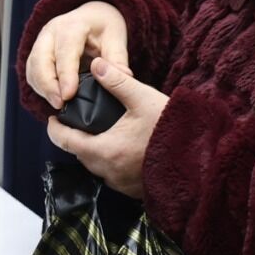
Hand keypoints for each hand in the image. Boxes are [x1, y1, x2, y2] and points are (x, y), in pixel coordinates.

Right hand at [25, 0, 130, 107]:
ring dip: (43, 88)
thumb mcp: (116, 38)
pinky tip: (53, 98)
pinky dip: (40, 87)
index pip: (65, 51)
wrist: (91, 16)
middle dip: (48, 85)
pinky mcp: (36, 53)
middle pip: (41, 59)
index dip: (65, 74)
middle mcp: (51, 31)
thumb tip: (123, 77)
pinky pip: (32, 73)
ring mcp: (41, 42)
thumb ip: (117, 59)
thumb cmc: (103, 27)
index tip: (68, 95)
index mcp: (72, 25)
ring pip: (33, 67)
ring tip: (58, 105)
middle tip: (60, 105)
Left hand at [43, 57, 167, 199]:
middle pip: (79, 154)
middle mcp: (108, 172)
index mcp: (104, 150)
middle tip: (79, 119)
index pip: (64, 141)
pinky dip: (111, 160)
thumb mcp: (143, 99)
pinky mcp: (133, 190)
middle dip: (75, 137)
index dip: (55, 127)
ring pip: (95, 165)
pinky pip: (112, 174)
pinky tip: (122, 146)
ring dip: (94, 149)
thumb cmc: (172, 129)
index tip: (54, 117)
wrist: (200, 160)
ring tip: (101, 129)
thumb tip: (96, 64)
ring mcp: (120, 184)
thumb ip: (117, 82)